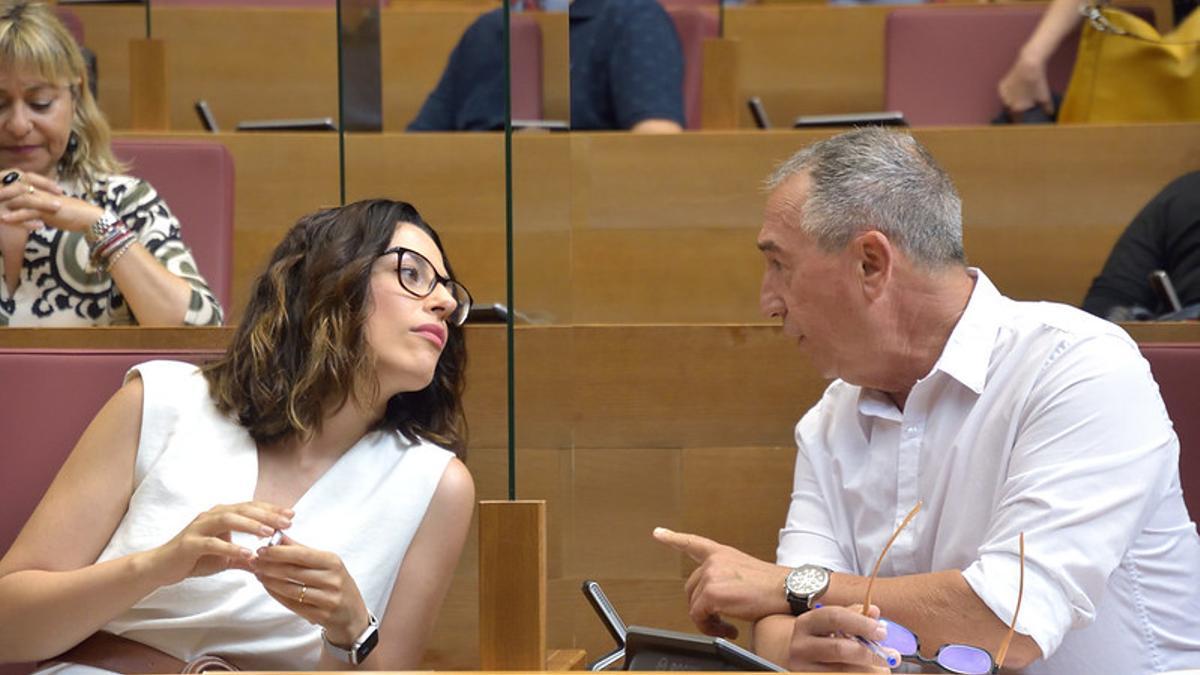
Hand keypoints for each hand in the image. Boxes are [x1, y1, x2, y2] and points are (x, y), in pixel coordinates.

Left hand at [0, 169, 97, 233]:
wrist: (90, 218)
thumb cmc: (73, 214)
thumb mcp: (52, 209)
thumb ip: (39, 208)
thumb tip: (30, 212)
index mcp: (42, 189)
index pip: (19, 181)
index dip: (7, 184)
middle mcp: (41, 191)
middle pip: (14, 187)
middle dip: (2, 192)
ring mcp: (44, 200)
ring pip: (18, 199)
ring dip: (3, 204)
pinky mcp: (48, 210)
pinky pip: (28, 212)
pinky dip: (15, 215)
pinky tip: (5, 219)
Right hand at [144, 501, 293, 585]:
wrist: (161, 567)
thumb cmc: (194, 559)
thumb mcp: (225, 559)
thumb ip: (245, 559)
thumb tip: (268, 564)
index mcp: (221, 515)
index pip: (251, 507)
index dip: (271, 509)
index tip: (292, 515)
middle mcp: (211, 516)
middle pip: (243, 509)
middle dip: (267, 514)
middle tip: (286, 521)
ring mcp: (199, 528)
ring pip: (227, 519)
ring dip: (249, 525)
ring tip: (268, 532)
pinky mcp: (189, 544)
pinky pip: (212, 543)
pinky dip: (230, 547)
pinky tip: (246, 553)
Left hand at [252, 533, 370, 646]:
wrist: (352, 614)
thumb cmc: (335, 583)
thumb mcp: (325, 563)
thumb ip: (301, 549)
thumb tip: (278, 535)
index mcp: (333, 562)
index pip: (302, 555)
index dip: (279, 552)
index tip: (261, 549)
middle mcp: (332, 580)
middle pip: (293, 572)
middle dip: (269, 566)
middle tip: (253, 561)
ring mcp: (327, 599)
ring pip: (290, 589)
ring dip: (270, 581)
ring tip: (257, 573)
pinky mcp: (320, 616)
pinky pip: (292, 604)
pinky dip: (276, 595)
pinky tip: (267, 587)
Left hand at [653, 527, 789, 637]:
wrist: (790, 590)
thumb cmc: (774, 587)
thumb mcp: (746, 574)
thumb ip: (726, 579)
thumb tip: (714, 600)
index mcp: (722, 554)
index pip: (693, 543)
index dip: (673, 538)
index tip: (658, 533)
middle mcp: (714, 561)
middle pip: (692, 588)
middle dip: (703, 607)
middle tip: (721, 620)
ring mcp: (711, 574)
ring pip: (694, 605)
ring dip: (708, 619)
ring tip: (727, 626)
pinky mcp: (712, 592)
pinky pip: (698, 616)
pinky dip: (710, 627)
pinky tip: (729, 629)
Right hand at [789, 604, 897, 672]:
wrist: (803, 663)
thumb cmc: (824, 641)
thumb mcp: (834, 626)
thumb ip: (854, 617)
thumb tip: (873, 611)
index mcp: (807, 623)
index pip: (834, 617)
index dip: (861, 623)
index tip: (882, 631)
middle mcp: (800, 646)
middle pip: (839, 649)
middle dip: (870, 652)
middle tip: (891, 655)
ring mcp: (803, 668)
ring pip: (844, 671)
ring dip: (869, 671)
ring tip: (879, 669)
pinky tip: (867, 673)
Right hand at [998, 55, 1053, 120]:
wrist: (1029, 66)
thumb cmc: (1038, 83)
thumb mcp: (1045, 97)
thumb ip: (1047, 108)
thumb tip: (1050, 114)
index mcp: (1016, 109)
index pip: (1016, 120)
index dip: (1020, 121)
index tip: (1024, 121)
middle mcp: (1007, 104)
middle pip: (1010, 112)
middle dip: (1016, 112)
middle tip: (1023, 109)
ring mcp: (1003, 95)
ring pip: (1006, 103)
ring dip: (1011, 103)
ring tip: (1018, 100)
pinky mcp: (1001, 86)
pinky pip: (1004, 94)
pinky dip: (1008, 94)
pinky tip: (1015, 91)